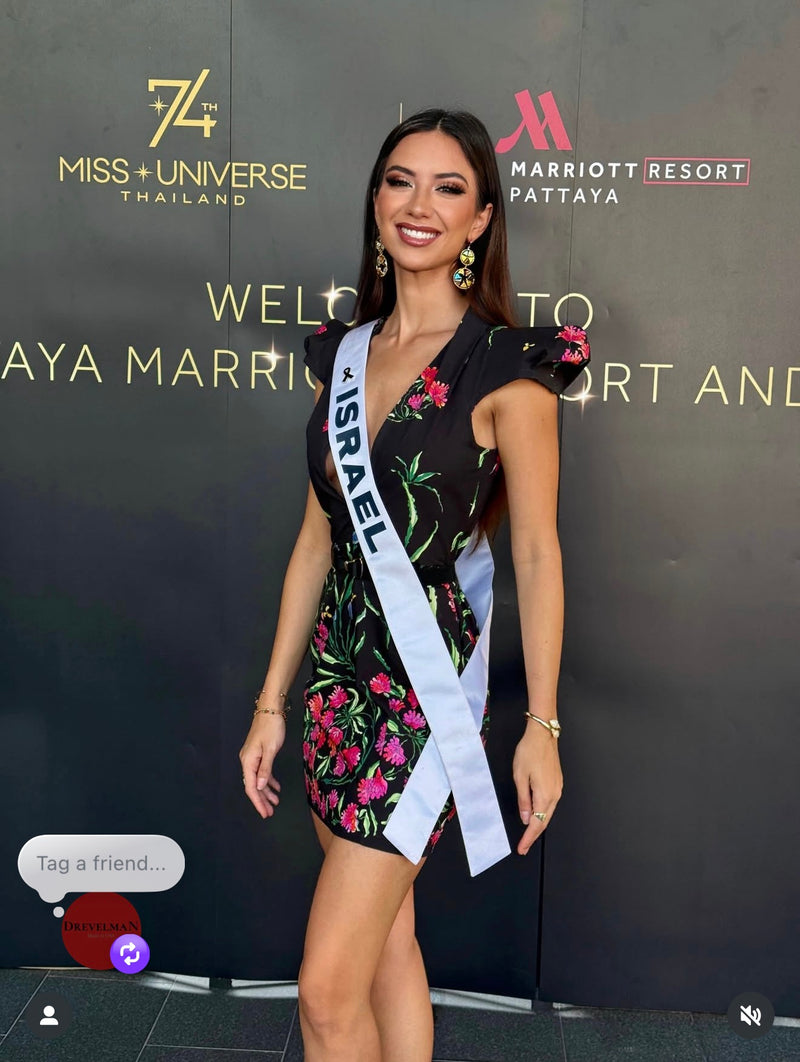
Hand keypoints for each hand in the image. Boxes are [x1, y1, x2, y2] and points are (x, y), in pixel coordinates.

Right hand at [239, 716, 284, 818]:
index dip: (258, 801)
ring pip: (258, 780)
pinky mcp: (259, 754)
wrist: (270, 709)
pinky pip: (262, 771)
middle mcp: (248, 761)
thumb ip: (265, 769)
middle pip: (253, 785)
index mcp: (248, 761)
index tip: (265, 813)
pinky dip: (269, 780)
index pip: (251, 787)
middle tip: (270, 813)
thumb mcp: (270, 749)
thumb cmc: (271, 728)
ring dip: (266, 791)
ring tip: (275, 802)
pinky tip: (276, 787)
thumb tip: (259, 787)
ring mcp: (253, 757)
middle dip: (262, 800)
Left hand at [512, 725, 562, 855]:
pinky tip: (535, 815)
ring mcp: (558, 789)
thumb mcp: (520, 777)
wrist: (542, 735)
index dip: (528, 838)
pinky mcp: (557, 783)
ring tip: (527, 835)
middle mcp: (554, 795)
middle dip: (533, 836)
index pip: (536, 824)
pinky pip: (550, 804)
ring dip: (538, 825)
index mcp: (544, 795)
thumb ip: (523, 800)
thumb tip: (526, 818)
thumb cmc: (529, 752)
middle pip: (544, 821)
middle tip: (523, 846)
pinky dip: (542, 813)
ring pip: (548, 813)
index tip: (522, 848)